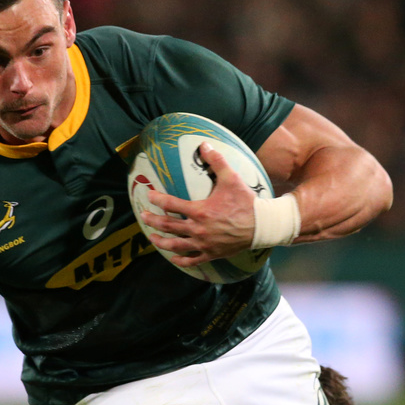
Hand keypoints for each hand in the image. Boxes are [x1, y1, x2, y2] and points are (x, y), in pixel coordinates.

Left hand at [142, 142, 256, 266]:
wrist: (262, 225)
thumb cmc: (245, 202)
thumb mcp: (231, 178)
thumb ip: (216, 161)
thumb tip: (204, 144)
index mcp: (200, 211)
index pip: (171, 204)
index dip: (157, 199)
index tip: (149, 195)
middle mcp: (198, 229)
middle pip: (168, 225)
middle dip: (152, 220)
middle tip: (143, 217)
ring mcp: (203, 244)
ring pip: (175, 245)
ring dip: (161, 241)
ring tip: (152, 237)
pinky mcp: (211, 254)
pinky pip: (191, 260)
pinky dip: (180, 260)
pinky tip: (173, 258)